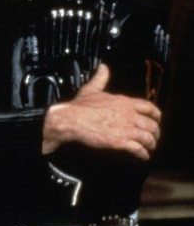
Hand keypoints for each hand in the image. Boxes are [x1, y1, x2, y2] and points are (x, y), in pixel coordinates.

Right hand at [42, 63, 160, 159]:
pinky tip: (141, 156)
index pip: (150, 107)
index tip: (156, 120)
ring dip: (150, 145)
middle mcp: (129, 115)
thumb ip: (100, 78)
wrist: (70, 120)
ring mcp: (126, 129)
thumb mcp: (91, 89)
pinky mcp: (120, 142)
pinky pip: (139, 150)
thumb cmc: (79, 107)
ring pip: (148, 138)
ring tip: (148, 149)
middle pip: (152, 125)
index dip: (156, 115)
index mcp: (124, 102)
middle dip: (155, 133)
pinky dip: (143, 154)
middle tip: (153, 138)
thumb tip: (103, 68)